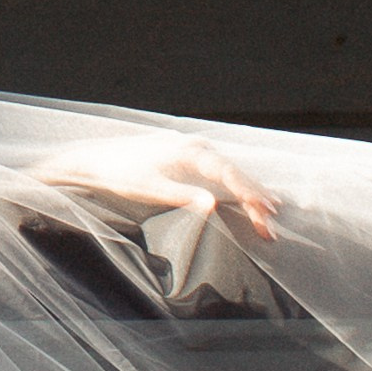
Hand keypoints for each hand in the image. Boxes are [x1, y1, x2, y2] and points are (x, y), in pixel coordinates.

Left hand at [24, 133, 278, 242]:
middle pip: (234, 173)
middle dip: (255, 197)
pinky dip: (235, 187)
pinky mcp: (187, 158)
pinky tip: (246, 198)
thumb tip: (214, 206)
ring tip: (270, 213)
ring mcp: (193, 150)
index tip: (266, 210)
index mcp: (190, 151)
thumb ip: (182, 195)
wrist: (97, 159)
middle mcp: (197, 147)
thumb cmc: (120, 174)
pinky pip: (219, 173)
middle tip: (273, 223)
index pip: (228, 173)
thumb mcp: (149, 188)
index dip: (249, 193)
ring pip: (229, 173)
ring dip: (248, 193)